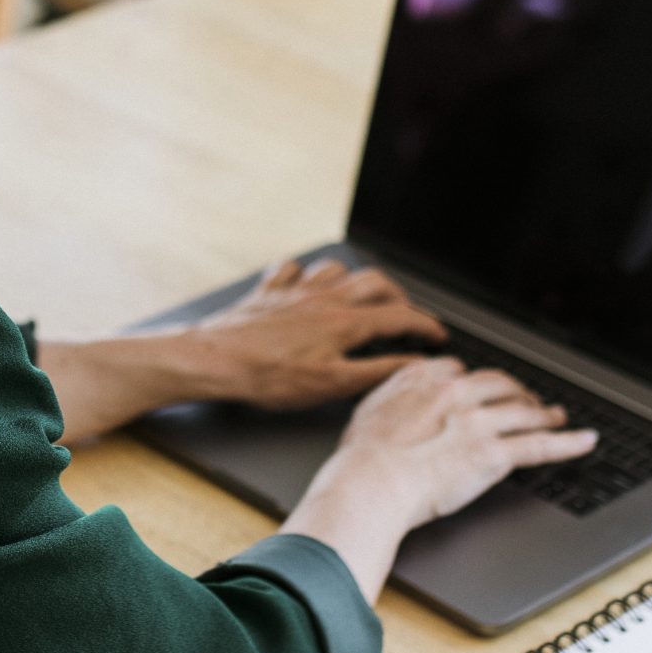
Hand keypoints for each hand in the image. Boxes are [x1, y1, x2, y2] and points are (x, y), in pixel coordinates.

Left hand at [186, 257, 448, 409]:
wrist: (213, 360)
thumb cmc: (267, 377)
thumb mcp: (331, 384)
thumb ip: (377, 372)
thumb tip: (414, 365)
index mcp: (344, 322)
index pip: (399, 316)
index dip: (425, 325)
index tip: (437, 335)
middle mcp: (323, 298)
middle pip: (375, 282)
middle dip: (397, 296)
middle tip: (404, 315)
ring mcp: (294, 290)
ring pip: (336, 269)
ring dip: (354, 279)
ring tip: (360, 296)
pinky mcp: (268, 292)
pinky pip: (292, 268)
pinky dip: (304, 273)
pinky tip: (305, 284)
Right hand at [282, 358, 599, 601]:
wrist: (369, 484)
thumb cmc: (360, 459)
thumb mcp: (367, 411)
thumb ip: (391, 398)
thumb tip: (397, 399)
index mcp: (423, 379)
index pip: (461, 371)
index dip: (477, 383)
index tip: (483, 390)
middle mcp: (455, 394)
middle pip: (499, 385)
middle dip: (517, 392)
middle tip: (527, 401)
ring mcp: (478, 422)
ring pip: (524, 412)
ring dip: (545, 413)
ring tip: (556, 416)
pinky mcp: (493, 454)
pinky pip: (540, 445)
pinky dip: (568, 442)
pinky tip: (585, 440)